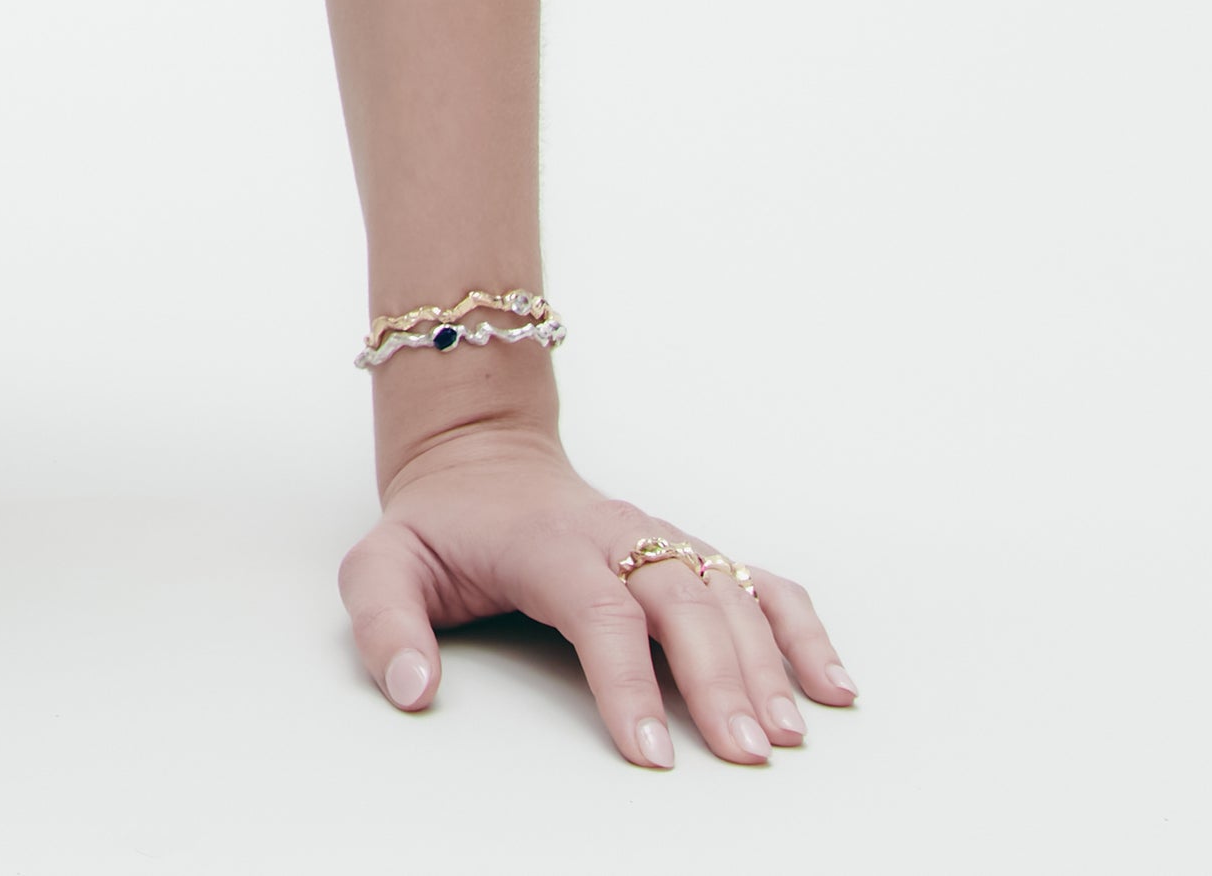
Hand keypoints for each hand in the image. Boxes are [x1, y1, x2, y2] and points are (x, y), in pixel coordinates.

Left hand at [342, 419, 852, 767]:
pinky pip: (760, 583)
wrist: (480, 459)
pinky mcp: (690, 551)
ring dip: (767, 664)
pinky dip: (801, 631)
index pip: (600, 610)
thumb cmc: (438, 526)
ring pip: (729, 594)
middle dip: (718, 680)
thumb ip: (385, 622)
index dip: (627, 681)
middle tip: (745, 753)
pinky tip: (832, 686)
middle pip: (683, 603)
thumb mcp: (380, 562)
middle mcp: (618, 535)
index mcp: (548, 542)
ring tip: (788, 735)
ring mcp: (662, 539)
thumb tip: (413, 688)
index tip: (648, 752)